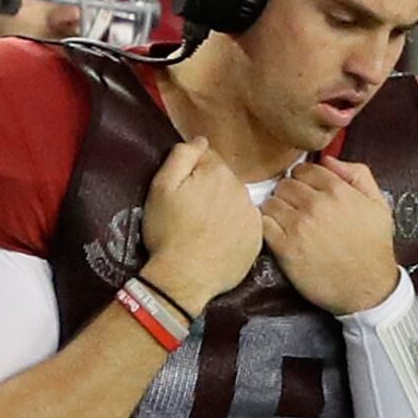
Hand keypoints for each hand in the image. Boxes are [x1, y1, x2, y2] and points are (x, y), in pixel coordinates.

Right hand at [140, 139, 262, 311]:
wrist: (184, 277)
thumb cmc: (167, 232)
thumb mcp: (160, 188)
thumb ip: (181, 156)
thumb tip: (200, 139)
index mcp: (217, 174)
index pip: (207, 160)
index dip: (191, 174)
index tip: (182, 191)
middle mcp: (241, 189)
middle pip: (223, 181)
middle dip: (209, 190)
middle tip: (190, 213)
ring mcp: (251, 215)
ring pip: (235, 203)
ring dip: (222, 210)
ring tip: (203, 229)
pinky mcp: (257, 238)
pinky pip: (245, 226)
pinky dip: (233, 230)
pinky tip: (217, 242)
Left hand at [261, 157, 403, 316]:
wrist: (366, 286)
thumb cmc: (373, 245)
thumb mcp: (378, 203)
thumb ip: (358, 174)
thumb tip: (329, 159)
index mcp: (338, 190)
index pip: (303, 169)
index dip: (301, 178)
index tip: (303, 190)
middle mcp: (316, 204)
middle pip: (284, 184)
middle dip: (287, 193)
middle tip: (292, 207)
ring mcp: (298, 226)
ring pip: (270, 202)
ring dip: (274, 209)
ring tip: (284, 221)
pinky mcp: (284, 247)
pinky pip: (262, 224)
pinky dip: (264, 225)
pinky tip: (274, 232)